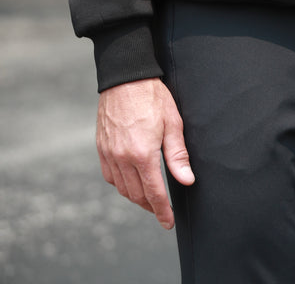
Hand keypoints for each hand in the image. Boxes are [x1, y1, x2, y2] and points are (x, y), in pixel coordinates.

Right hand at [96, 78, 194, 229]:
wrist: (125, 77)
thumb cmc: (153, 97)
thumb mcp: (173, 123)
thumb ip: (178, 155)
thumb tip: (187, 180)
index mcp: (143, 154)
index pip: (154, 193)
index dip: (162, 211)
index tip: (169, 223)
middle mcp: (123, 158)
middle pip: (136, 194)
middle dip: (150, 206)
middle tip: (162, 211)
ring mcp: (109, 153)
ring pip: (122, 188)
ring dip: (136, 197)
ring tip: (149, 198)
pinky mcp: (102, 147)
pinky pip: (110, 176)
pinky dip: (121, 184)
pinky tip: (131, 181)